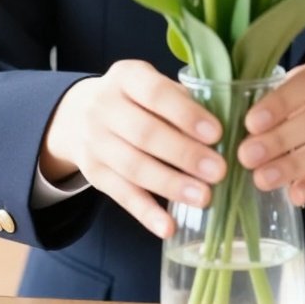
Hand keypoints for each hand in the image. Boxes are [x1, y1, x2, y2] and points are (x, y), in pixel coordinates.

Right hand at [39, 61, 225, 237]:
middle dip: (184, 154)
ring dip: (170, 185)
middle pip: (144, 134)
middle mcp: (103, 107)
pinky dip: (146, 214)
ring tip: (204, 197)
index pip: (156, 93)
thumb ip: (184, 101)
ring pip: (133, 167)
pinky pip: (121, 196)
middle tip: (219, 171)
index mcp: (126, 77)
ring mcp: (94, 142)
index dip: (186, 114)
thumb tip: (225, 130)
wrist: (79, 115)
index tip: (217, 134)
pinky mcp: (93, 174)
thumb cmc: (138, 99)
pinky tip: (169, 227)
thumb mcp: (153, 85)